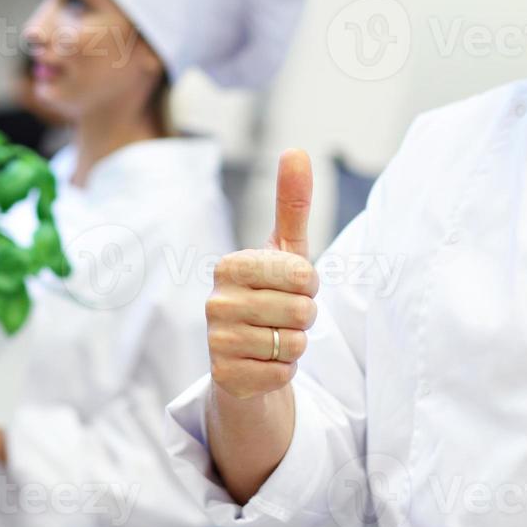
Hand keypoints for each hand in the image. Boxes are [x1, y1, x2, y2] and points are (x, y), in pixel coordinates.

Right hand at [206, 149, 318, 400]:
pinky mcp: (225, 376)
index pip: (303, 274)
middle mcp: (216, 301)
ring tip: (274, 339)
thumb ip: (292, 202)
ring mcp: (216, 341)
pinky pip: (283, 374)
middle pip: (301, 311)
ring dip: (295, 346)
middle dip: (305, 318)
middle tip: (283, 317)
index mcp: (230, 265)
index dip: (310, 286)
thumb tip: (295, 150)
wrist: (247, 357)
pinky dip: (284, 371)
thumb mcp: (285, 250)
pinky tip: (264, 363)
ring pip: (294, 344)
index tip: (292, 288)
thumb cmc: (271, 294)